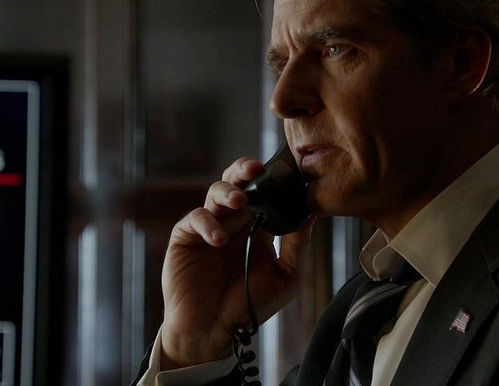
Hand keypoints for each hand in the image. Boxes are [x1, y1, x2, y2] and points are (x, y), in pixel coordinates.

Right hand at [159, 157, 314, 369]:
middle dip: (245, 170)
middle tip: (256, 168)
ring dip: (228, 190)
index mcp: (258, 225)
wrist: (213, 330)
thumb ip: (298, 243)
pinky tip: (219, 240)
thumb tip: (313, 211)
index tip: (286, 172)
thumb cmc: (250, 304)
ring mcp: (209, 226)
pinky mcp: (185, 237)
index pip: (265, 191)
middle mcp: (233, 221)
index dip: (273, 179)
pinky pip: (195, 218)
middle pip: (238, 182)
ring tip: (240, 199)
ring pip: (215, 192)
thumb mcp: (286, 276)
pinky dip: (207, 224)